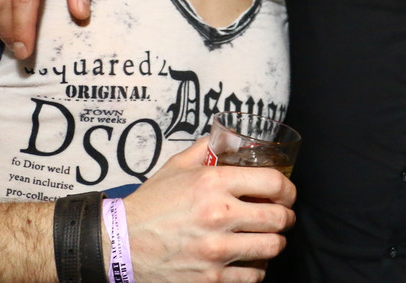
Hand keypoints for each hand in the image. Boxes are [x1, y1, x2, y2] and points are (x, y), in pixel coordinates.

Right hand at [124, 137, 295, 281]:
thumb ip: (207, 148)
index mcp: (213, 183)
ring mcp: (215, 250)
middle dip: (287, 217)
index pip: (274, 182)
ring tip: (266, 239)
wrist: (117, 245)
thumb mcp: (176, 167)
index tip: (287, 194)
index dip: (289, 189)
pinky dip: (256, 269)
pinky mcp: (210, 279)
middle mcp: (218, 215)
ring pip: (272, 247)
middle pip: (280, 218)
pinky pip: (254, 276)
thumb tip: (231, 136)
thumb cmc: (149, 205)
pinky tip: (248, 260)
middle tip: (283, 218)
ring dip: (274, 243)